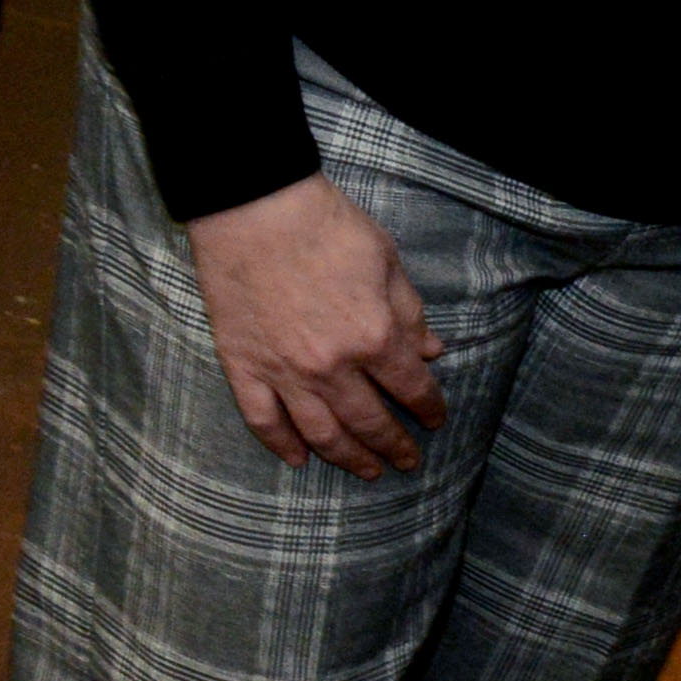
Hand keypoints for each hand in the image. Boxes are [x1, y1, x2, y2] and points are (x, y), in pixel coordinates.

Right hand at [187, 176, 438, 473]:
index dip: (428, 409)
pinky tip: (299, 460)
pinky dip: (282, 445)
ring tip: (368, 471)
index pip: (411, 388)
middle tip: (408, 462)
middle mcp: (332, 367)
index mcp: (374, 337)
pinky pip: (264, 420)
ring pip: (321, 433)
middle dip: (395, 445)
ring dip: (348, 458)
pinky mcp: (244, 367)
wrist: (253, 208)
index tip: (436, 421)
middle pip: (370, 421)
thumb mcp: (386, 261)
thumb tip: (432, 351)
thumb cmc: (326, 226)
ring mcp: (285, 372)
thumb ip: (410, 313)